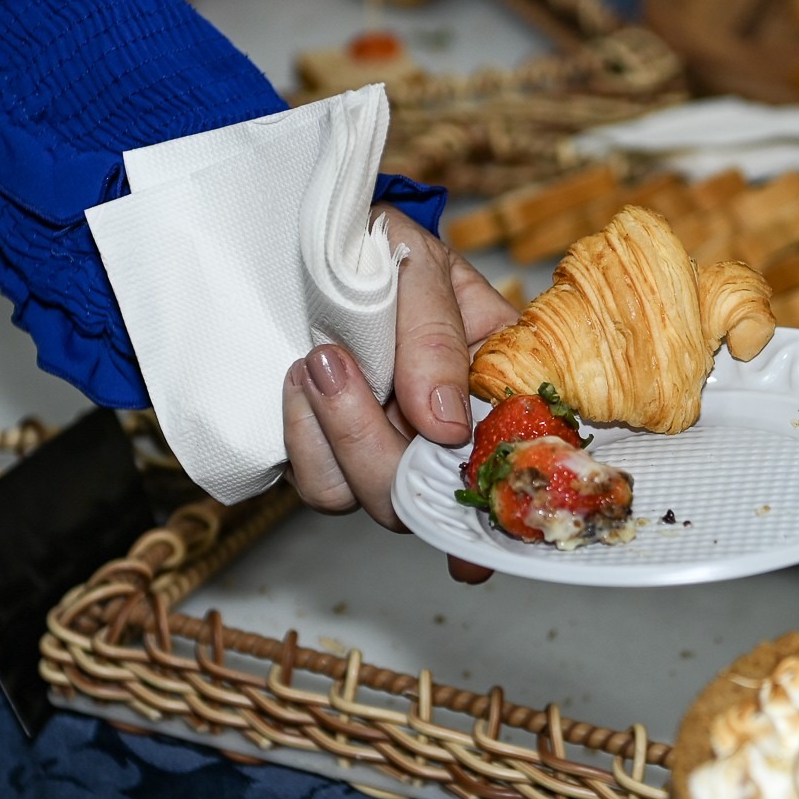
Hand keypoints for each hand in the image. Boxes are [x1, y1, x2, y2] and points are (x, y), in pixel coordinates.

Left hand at [281, 207, 517, 581]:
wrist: (325, 239)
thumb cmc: (389, 249)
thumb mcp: (425, 267)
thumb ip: (438, 338)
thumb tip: (443, 425)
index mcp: (489, 401)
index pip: (502, 481)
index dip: (488, 532)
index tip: (468, 559)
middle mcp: (435, 442)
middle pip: (412, 502)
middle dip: (369, 443)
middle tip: (333, 361)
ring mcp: (379, 448)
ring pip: (355, 497)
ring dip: (330, 435)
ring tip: (315, 360)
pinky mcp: (324, 451)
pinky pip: (313, 479)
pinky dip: (300, 437)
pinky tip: (296, 379)